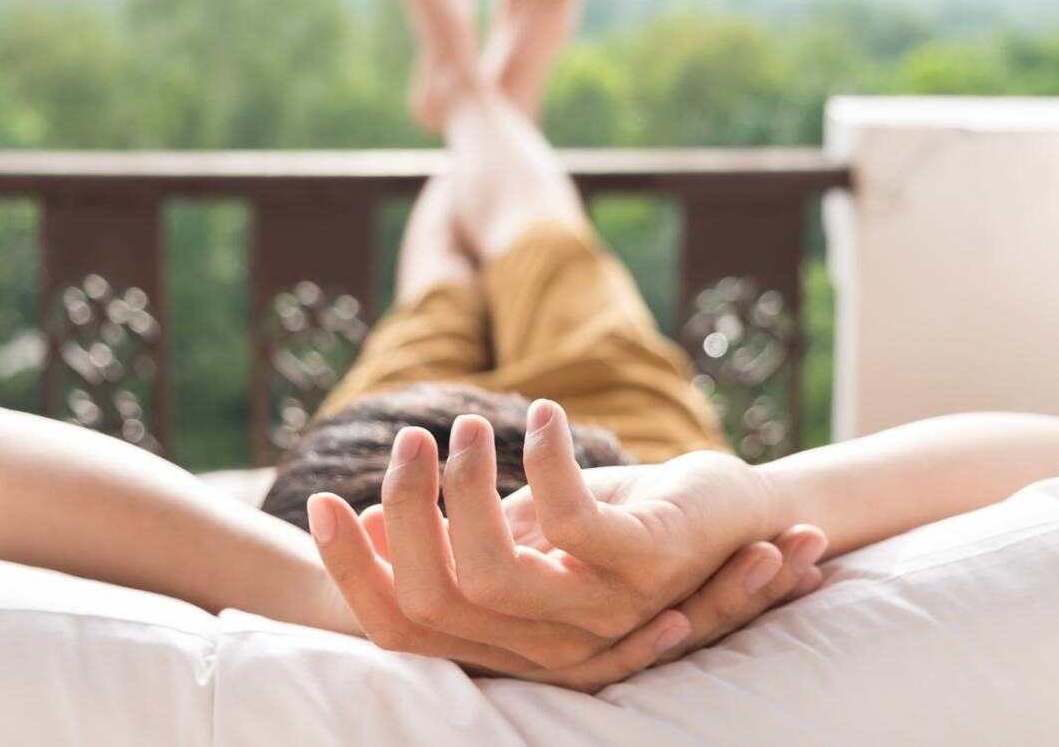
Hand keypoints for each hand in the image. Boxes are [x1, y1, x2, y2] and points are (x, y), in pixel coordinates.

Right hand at [308, 399, 826, 690]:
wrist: (740, 515)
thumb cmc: (621, 521)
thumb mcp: (527, 529)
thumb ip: (462, 537)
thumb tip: (376, 519)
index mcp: (508, 638)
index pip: (400, 625)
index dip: (351, 569)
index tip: (318, 501)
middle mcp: (546, 644)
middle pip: (433, 595)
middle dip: (405, 507)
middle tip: (412, 437)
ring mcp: (601, 613)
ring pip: (492, 571)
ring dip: (468, 482)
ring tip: (473, 424)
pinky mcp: (647, 568)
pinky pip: (573, 526)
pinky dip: (548, 460)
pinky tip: (546, 415)